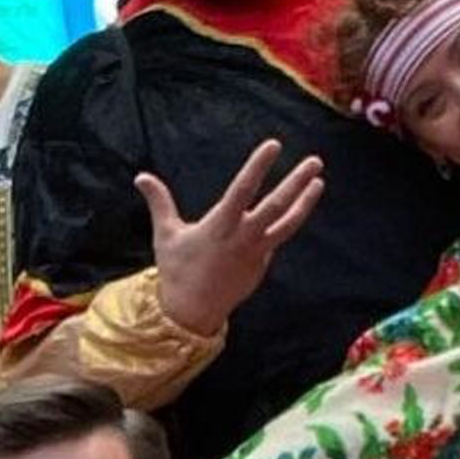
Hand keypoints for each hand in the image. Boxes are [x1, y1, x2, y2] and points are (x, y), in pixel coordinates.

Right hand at [140, 139, 324, 336]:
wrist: (192, 313)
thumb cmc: (177, 270)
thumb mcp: (166, 234)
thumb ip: (159, 202)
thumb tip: (141, 177)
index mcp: (220, 225)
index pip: (243, 188)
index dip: (258, 165)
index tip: (273, 145)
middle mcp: (243, 237)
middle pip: (277, 205)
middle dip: (296, 181)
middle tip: (314, 162)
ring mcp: (257, 253)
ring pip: (287, 224)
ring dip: (305, 202)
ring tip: (318, 183)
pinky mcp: (261, 265)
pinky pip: (275, 240)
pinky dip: (283, 224)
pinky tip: (288, 212)